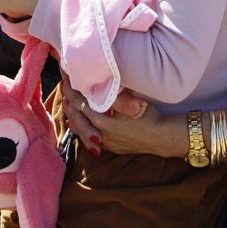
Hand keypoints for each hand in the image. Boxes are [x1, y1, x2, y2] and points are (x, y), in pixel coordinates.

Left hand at [58, 76, 178, 157]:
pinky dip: (81, 129)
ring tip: (67, 105)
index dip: (72, 91)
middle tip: (64, 89)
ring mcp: (104, 143)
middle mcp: (100, 134)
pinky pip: (88, 139)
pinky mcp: (110, 147)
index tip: (67, 80)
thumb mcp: (133, 102)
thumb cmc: (149, 117)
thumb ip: (115, 95)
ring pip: (80, 131)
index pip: (81, 104)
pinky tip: (79, 124)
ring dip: (72, 117)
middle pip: (77, 118)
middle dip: (69, 103)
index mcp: (104, 121)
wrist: (161, 138)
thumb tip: (100, 83)